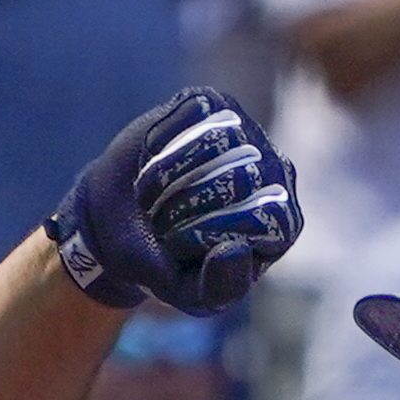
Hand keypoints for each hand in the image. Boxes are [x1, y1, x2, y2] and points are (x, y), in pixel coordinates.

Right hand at [50, 87, 300, 314]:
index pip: (263, 218)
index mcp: (281, 223)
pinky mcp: (214, 104)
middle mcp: (275, 174)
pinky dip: (159, 140)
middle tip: (159, 223)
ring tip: (151, 195)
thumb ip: (220, 288)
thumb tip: (237, 250)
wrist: (118, 225)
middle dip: (182, 206)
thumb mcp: (190, 295)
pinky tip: (152, 159)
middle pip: (237, 178)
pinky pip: (190, 113)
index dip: (208, 232)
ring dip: (166, 173)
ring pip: (214, 139)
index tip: (175, 247)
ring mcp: (248, 134)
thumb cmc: (165, 263)